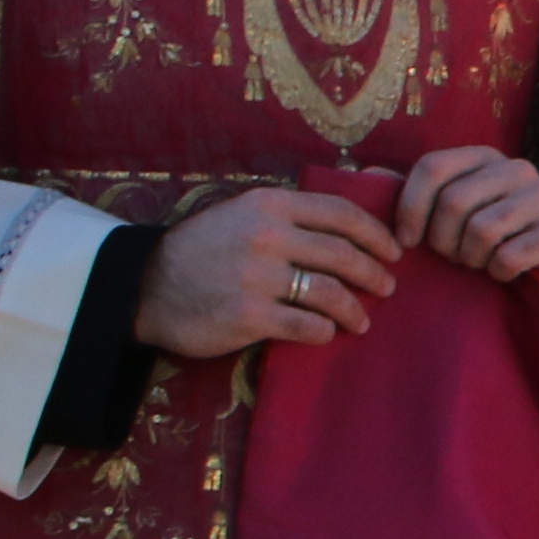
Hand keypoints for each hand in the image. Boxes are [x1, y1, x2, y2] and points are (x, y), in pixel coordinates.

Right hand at [136, 186, 400, 357]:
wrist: (145, 286)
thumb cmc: (203, 250)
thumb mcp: (242, 213)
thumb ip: (289, 213)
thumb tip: (350, 213)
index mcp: (269, 205)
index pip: (341, 213)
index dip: (376, 234)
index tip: (394, 251)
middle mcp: (266, 236)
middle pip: (343, 255)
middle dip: (374, 274)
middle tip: (387, 288)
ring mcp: (257, 277)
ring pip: (331, 293)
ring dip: (354, 310)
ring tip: (361, 320)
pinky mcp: (248, 316)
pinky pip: (307, 326)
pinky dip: (324, 331)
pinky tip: (326, 333)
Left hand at [394, 146, 538, 301]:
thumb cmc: (490, 234)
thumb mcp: (453, 209)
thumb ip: (413, 192)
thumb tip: (364, 177)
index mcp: (484, 156)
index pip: (432, 167)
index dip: (409, 207)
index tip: (405, 242)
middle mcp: (516, 169)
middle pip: (454, 202)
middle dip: (442, 241)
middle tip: (452, 256)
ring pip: (482, 231)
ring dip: (471, 259)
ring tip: (478, 262)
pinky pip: (510, 256)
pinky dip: (498, 272)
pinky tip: (504, 271)